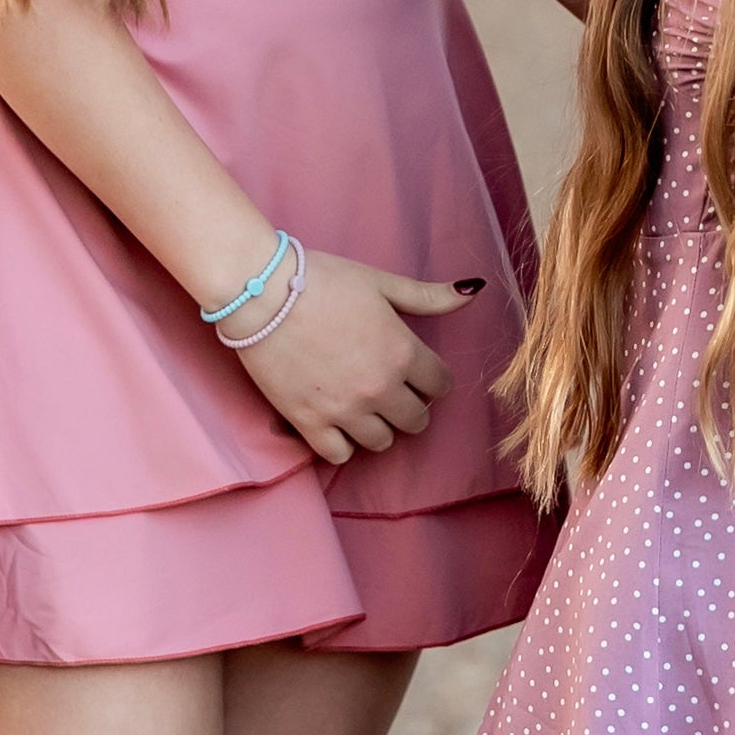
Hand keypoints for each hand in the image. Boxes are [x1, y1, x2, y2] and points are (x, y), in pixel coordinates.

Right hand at [230, 254, 477, 466]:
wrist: (261, 293)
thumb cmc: (322, 280)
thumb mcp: (381, 283)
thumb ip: (428, 297)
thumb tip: (472, 292)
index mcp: (403, 352)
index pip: (441, 384)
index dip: (433, 378)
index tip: (419, 372)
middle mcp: (380, 387)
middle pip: (416, 420)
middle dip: (410, 406)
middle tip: (392, 390)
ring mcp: (345, 410)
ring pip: (382, 441)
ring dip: (379, 426)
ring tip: (364, 406)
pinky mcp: (309, 423)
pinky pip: (340, 455)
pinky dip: (343, 443)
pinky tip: (336, 422)